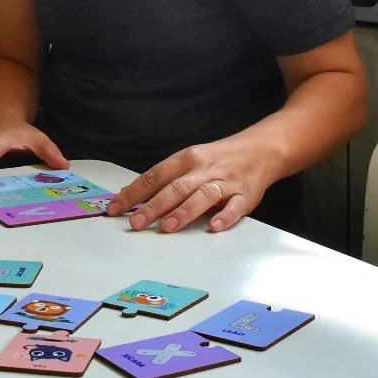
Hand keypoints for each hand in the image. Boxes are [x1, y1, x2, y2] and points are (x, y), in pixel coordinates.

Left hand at [105, 137, 276, 233]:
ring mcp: (225, 182)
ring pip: (202, 197)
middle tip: (135, 223)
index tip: (115, 208)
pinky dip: (224, 217)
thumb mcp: (191, 160)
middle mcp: (203, 169)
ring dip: (183, 212)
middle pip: (175, 188)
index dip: (134, 193)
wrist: (261, 149)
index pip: (154, 176)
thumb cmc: (219, 158)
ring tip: (166, 228)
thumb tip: (136, 196)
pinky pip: (235, 207)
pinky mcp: (246, 195)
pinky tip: (212, 228)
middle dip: (153, 206)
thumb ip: (168, 178)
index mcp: (187, 158)